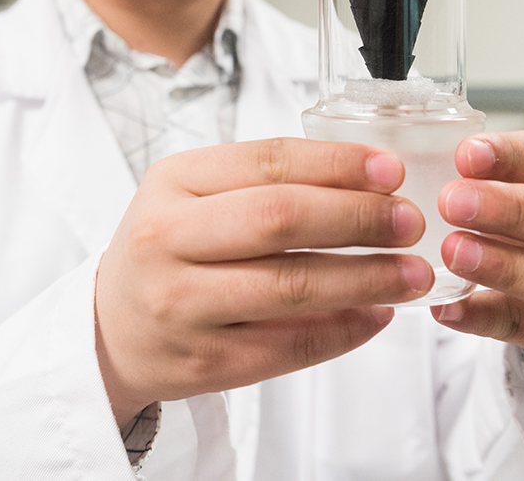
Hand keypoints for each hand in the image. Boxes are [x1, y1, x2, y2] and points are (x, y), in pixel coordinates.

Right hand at [94, 138, 432, 425]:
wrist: (111, 328)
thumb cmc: (167, 249)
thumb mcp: (192, 194)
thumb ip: (263, 181)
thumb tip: (367, 179)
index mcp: (172, 182)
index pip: (267, 162)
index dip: (337, 164)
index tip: (391, 170)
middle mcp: (168, 239)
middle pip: (280, 219)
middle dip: (358, 218)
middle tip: (409, 222)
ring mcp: (182, 305)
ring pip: (291, 287)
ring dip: (366, 279)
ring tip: (412, 273)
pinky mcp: (203, 362)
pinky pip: (290, 346)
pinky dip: (345, 330)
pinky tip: (377, 314)